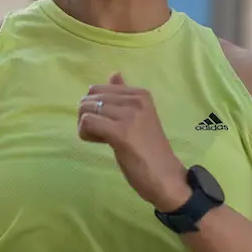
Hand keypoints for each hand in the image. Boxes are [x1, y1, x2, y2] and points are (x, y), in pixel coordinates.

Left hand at [78, 74, 190, 210]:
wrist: (165, 177)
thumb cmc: (150, 151)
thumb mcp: (139, 116)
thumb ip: (124, 96)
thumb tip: (114, 74)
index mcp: (140, 94)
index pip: (98, 89)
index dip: (95, 108)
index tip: (107, 124)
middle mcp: (136, 100)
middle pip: (90, 98)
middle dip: (87, 116)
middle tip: (101, 134)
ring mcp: (129, 115)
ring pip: (86, 110)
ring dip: (86, 127)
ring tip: (101, 139)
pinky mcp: (121, 132)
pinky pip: (87, 122)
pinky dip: (86, 134)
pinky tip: (100, 143)